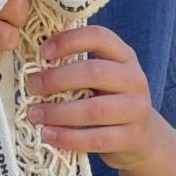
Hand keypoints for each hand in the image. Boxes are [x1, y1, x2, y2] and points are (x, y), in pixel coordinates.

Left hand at [23, 24, 163, 169]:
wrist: (143, 138)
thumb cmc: (110, 102)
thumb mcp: (103, 78)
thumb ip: (78, 67)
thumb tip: (34, 66)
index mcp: (124, 57)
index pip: (99, 37)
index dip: (69, 41)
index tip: (42, 52)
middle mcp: (134, 79)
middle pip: (94, 72)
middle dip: (57, 79)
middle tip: (32, 87)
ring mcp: (136, 109)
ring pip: (93, 110)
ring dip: (58, 113)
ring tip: (34, 114)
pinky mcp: (131, 137)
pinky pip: (96, 139)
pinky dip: (68, 138)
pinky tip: (48, 136)